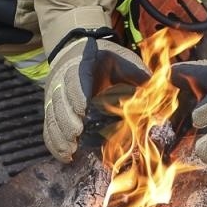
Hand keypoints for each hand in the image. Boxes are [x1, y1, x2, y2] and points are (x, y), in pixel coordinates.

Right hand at [43, 35, 149, 161]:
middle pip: (59, 102)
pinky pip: (48, 127)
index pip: (74, 80)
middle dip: (66, 122)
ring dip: (60, 136)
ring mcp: (53, 95)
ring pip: (52, 116)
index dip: (77, 96)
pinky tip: (65, 156)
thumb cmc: (104, 58)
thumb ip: (137, 73)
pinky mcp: (51, 109)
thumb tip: (158, 91)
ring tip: (70, 152)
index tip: (82, 112)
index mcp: (80, 64)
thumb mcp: (122, 59)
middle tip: (76, 138)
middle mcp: (61, 80)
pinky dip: (54, 143)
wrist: (76, 50)